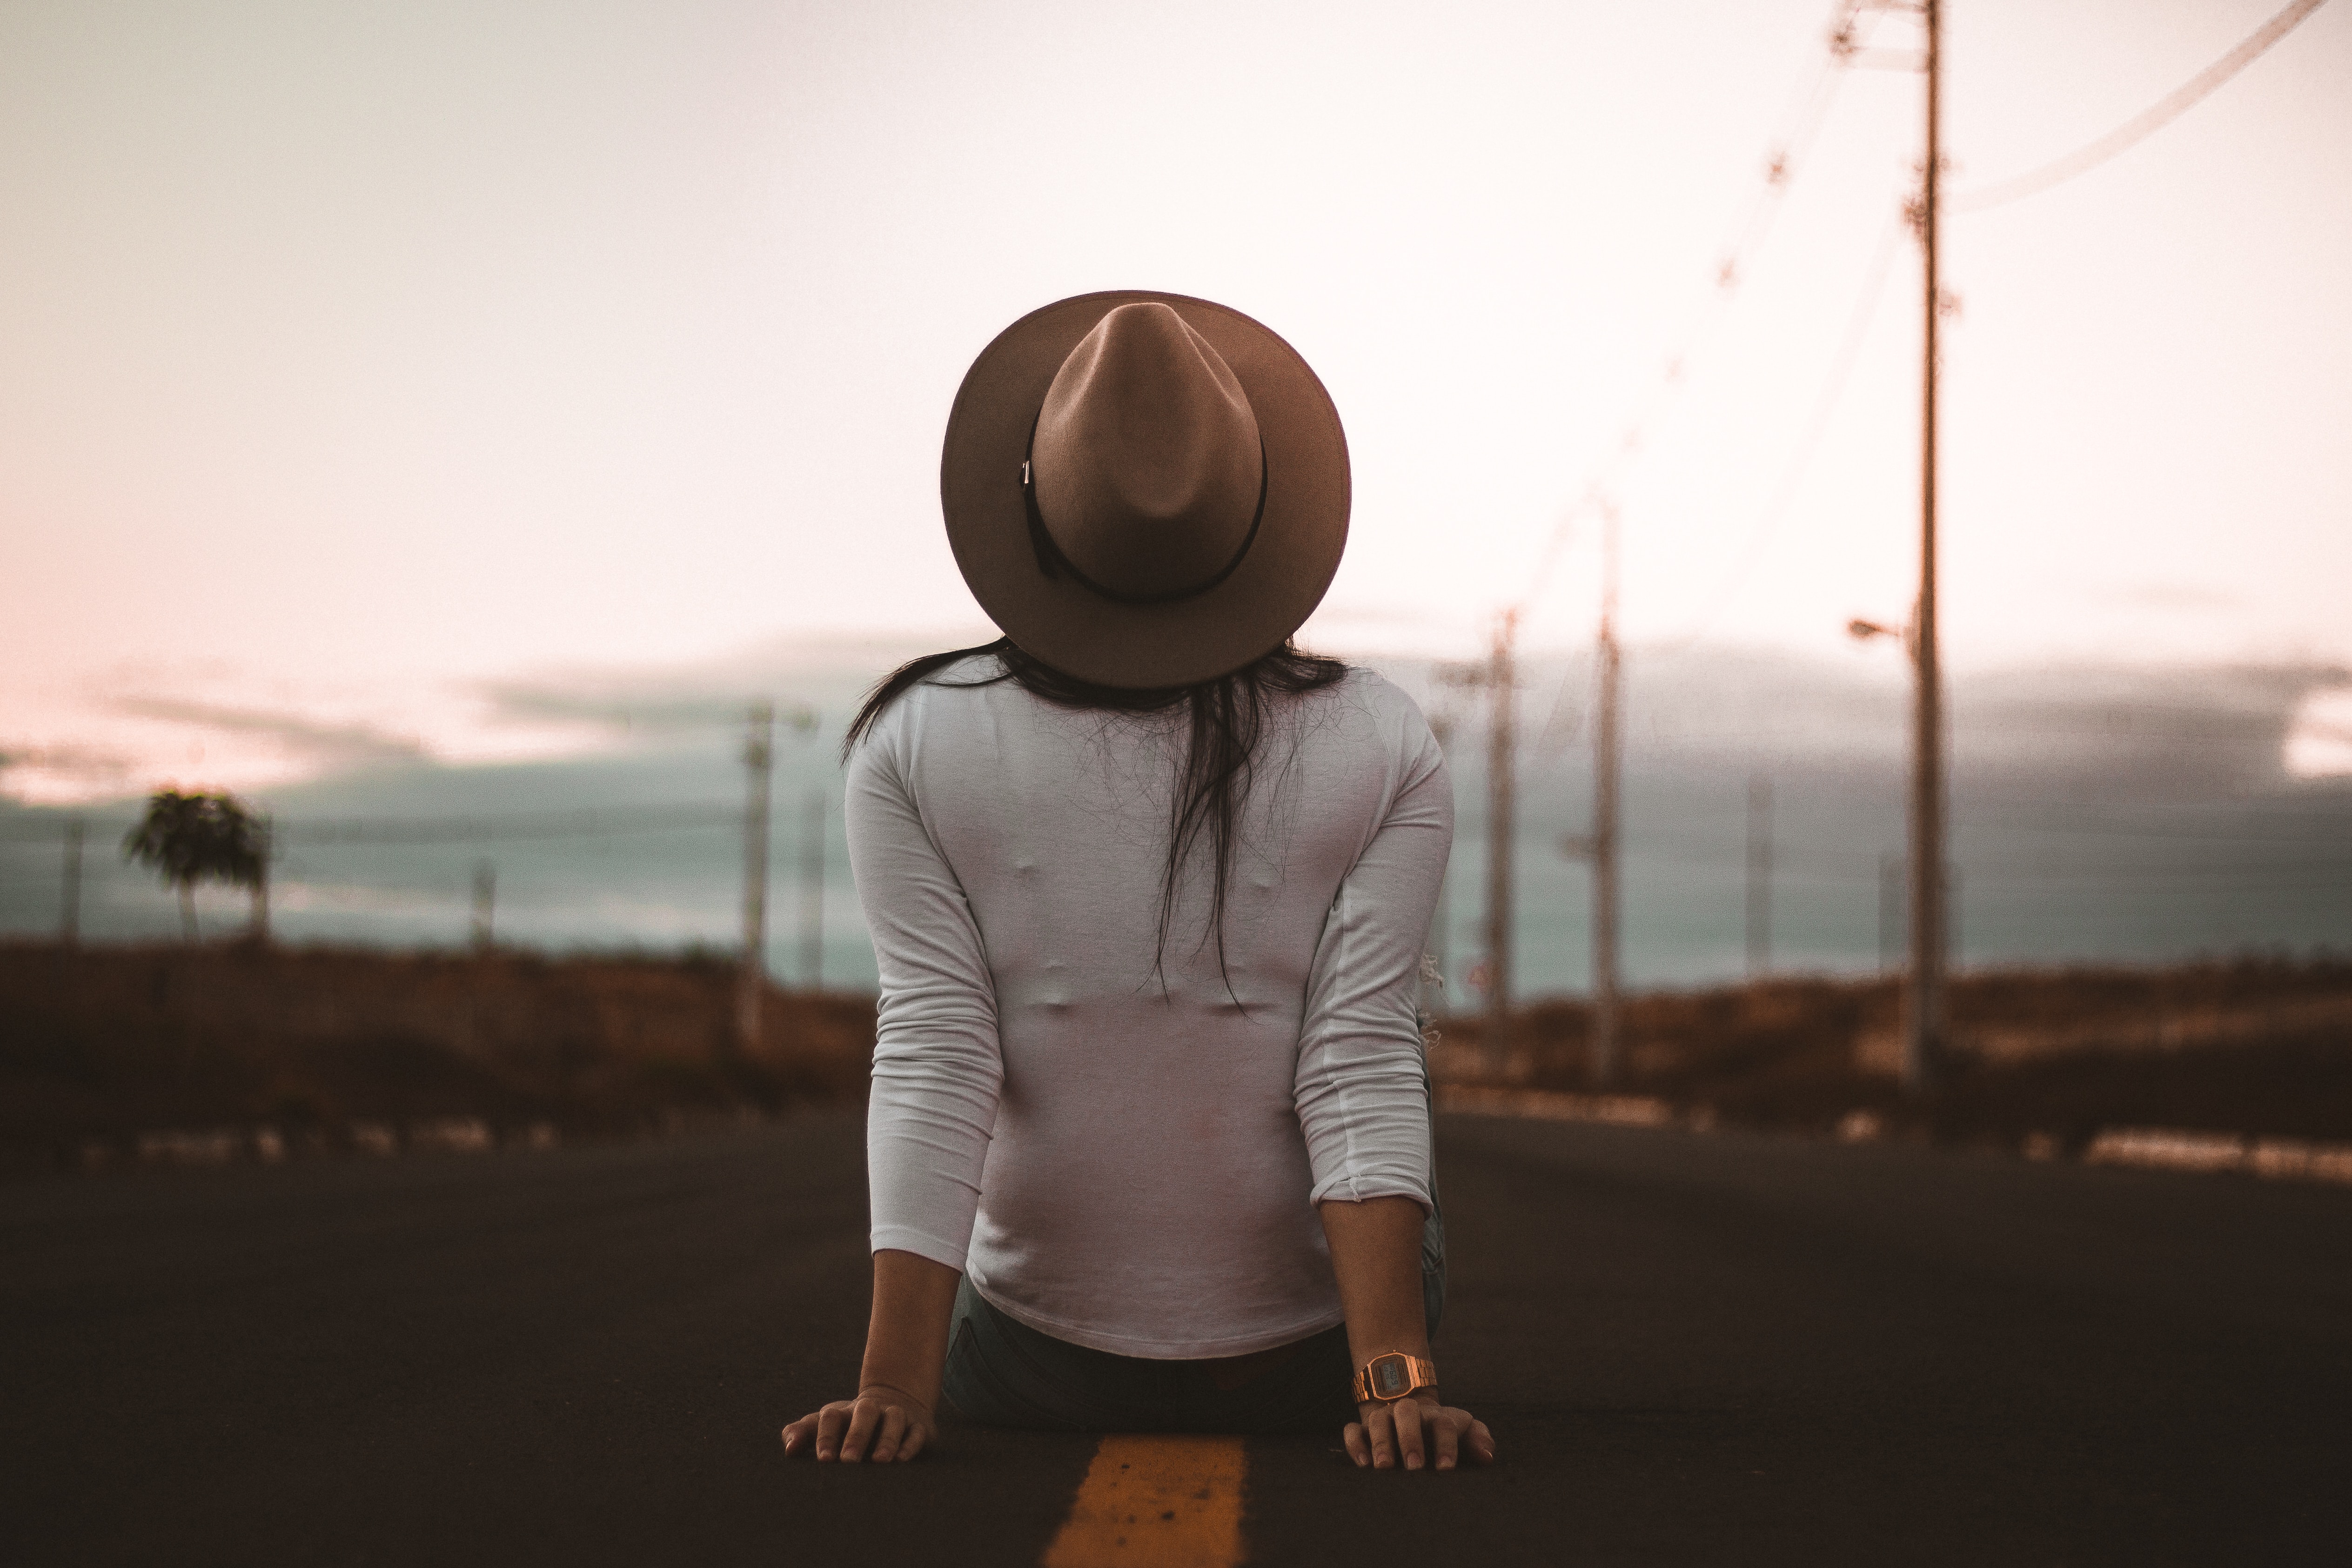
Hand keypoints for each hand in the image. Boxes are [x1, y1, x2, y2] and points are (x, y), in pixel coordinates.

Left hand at [780, 1383, 937, 1462]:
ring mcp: (896, 1415)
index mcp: (845, 1412)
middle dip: (856, 1436)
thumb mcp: (825, 1426)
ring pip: (894, 1418)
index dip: (826, 1435)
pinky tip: (902, 1460)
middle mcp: (871, 1409)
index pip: (832, 1416)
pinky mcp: (918, 1426)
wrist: (895, 1402)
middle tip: (848, 1461)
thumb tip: (789, 1447)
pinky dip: (910, 1444)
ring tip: (880, 1461)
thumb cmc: (850, 1425)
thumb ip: (802, 1434)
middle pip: (865, 1412)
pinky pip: (917, 1431)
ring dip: (887, 1439)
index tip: (823, 1459)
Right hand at [1344, 1392, 1495, 1470]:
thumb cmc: (1443, 1434)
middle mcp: (1409, 1413)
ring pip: (1378, 1420)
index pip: (1443, 1423)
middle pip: (1407, 1412)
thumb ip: (1479, 1439)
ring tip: (1385, 1467)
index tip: (1446, 1469)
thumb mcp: (1464, 1432)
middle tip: (1415, 1466)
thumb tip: (1487, 1455)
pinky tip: (1363, 1464)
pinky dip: (1355, 1444)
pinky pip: (1352, 1430)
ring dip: (1381, 1442)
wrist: (1413, 1418)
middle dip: (1410, 1438)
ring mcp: (1384, 1418)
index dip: (1446, 1444)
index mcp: (1437, 1416)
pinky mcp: (1362, 1428)